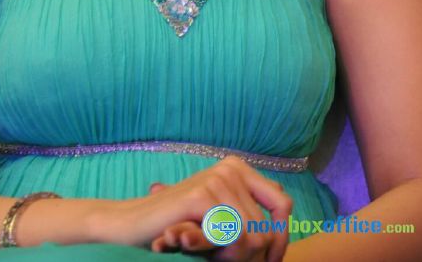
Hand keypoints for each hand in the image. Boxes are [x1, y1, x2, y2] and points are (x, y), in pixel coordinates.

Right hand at [100, 156, 290, 261]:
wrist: (136, 223)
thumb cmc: (181, 222)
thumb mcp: (221, 211)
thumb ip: (248, 204)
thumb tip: (285, 199)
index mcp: (238, 168)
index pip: (283, 204)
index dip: (280, 238)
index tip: (268, 260)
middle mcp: (230, 169)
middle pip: (266, 228)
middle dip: (252, 256)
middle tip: (224, 259)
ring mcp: (216, 180)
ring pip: (252, 237)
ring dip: (233, 257)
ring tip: (209, 252)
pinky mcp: (201, 197)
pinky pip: (231, 238)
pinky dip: (219, 252)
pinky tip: (197, 247)